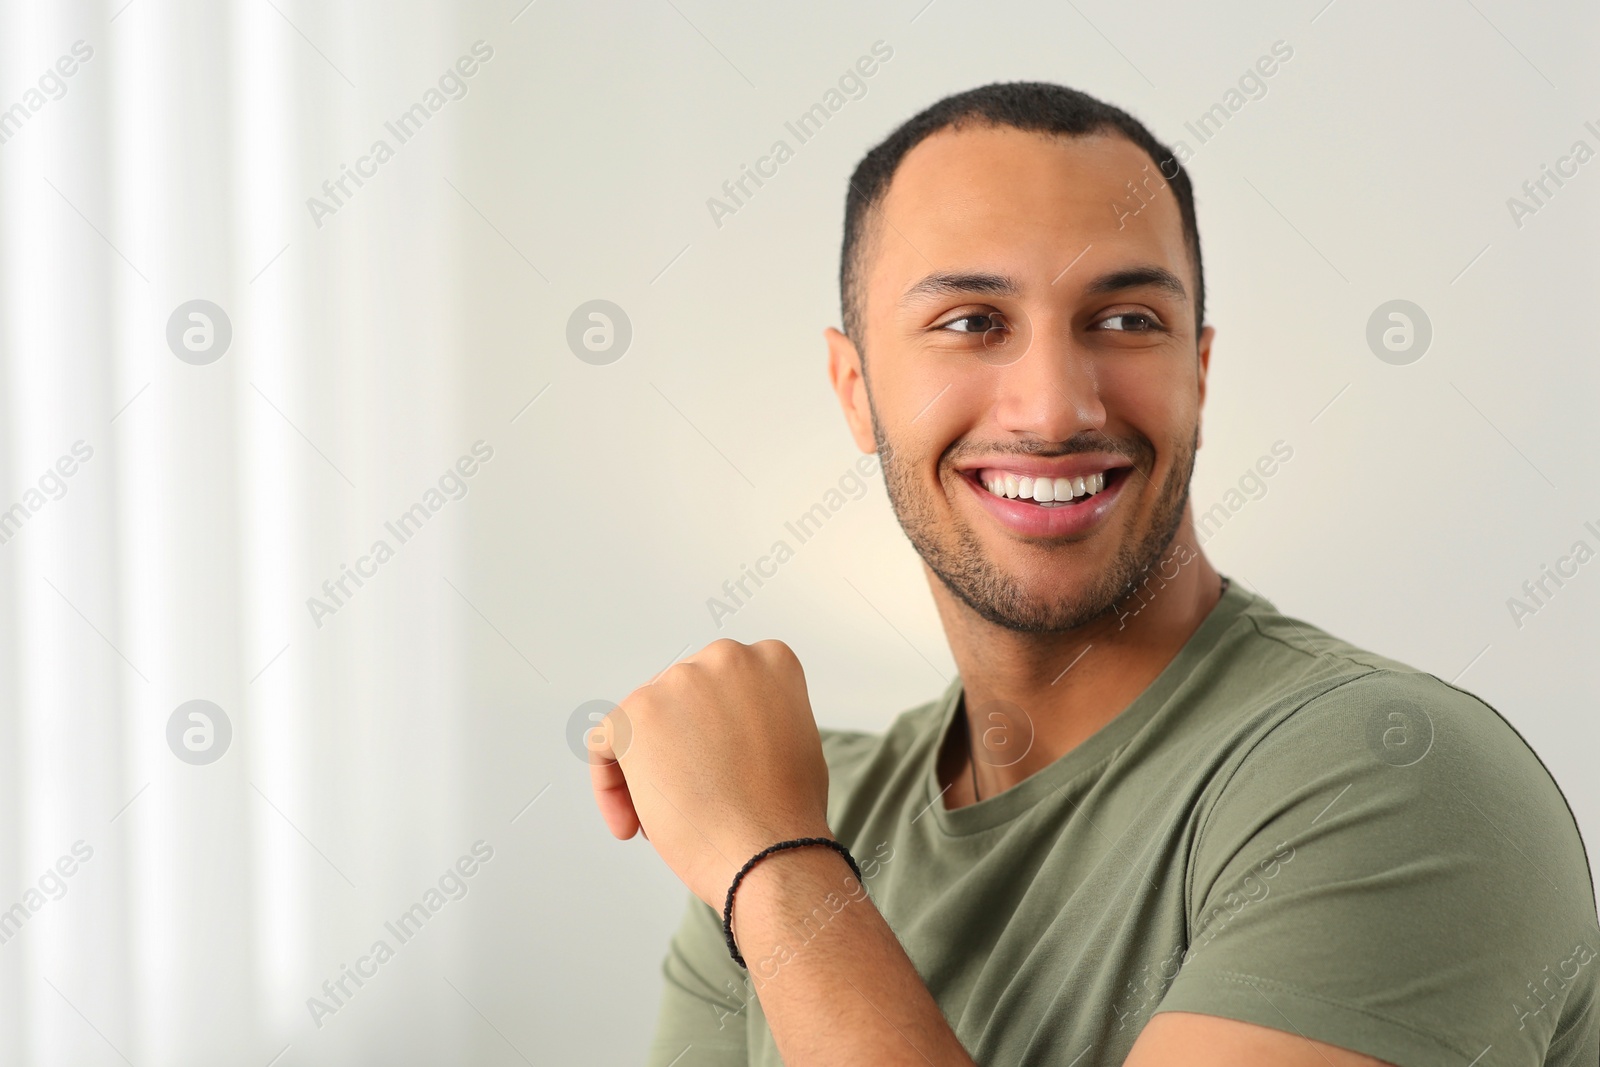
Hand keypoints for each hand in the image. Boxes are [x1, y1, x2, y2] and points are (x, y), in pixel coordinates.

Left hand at [589, 638, 833, 907]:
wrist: (770, 852)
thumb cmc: (786, 814)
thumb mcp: (793, 739)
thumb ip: (757, 717)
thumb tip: (718, 727)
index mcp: (769, 660)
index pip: (721, 685)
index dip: (712, 730)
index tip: (714, 763)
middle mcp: (724, 657)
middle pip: (679, 700)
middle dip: (678, 747)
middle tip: (691, 795)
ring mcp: (679, 681)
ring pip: (642, 723)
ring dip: (648, 768)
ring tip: (669, 815)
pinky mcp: (637, 712)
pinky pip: (605, 742)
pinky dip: (611, 784)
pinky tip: (633, 823)